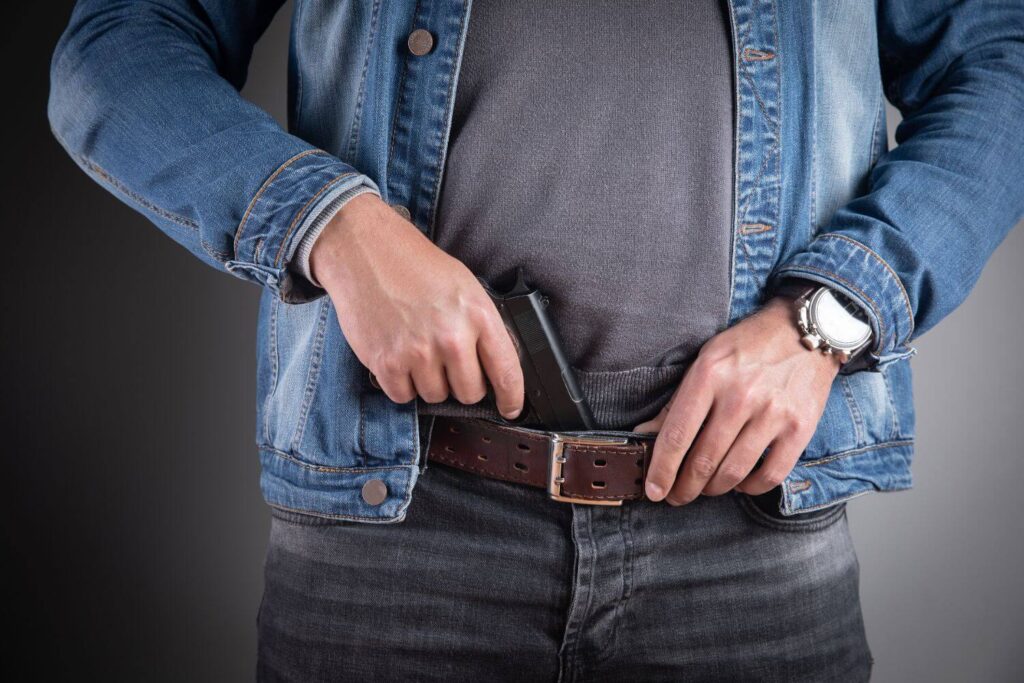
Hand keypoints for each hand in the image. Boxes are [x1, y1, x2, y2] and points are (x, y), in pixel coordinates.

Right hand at [309, 193, 524, 418]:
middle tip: (448, 361)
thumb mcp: (464, 286)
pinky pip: (403, 397)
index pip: (505, 371)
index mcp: (477, 314)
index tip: (510, 408)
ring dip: (429, 382)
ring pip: (436, 396)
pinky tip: (399, 357)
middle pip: (469, 392)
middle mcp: (451, 337)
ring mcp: (417, 352)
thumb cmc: (415, 266)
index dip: (511, 397)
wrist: (365, 250)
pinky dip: (401, 384)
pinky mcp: (386, 362)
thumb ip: (481, 326)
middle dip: (462, 383)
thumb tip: (495, 366)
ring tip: (418, 351)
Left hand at [633, 296, 841, 504]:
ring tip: (704, 488)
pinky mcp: (800, 428)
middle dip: (683, 487)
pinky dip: (749, 487)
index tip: (653, 490)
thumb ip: (677, 401)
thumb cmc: (749, 347)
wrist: (809, 332)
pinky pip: (770, 475)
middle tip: (676, 496)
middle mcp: (740, 396)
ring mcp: (772, 414)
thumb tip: (645, 434)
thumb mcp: (706, 361)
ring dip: (713, 489)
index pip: (676, 435)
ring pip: (732, 472)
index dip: (661, 469)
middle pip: (702, 460)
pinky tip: (739, 482)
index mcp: (709, 376)